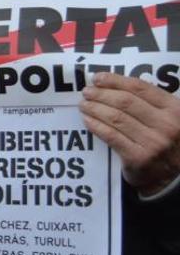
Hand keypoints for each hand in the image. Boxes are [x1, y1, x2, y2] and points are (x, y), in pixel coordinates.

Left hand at [80, 72, 179, 195]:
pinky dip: (96, 125)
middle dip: (101, 94)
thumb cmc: (166, 140)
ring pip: (116, 118)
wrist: (172, 176)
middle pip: (125, 101)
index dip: (115, 81)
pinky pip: (111, 136)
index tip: (98, 78)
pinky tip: (87, 119)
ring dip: (95, 108)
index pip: (140, 88)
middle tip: (86, 91)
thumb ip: (150, 102)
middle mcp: (167, 125)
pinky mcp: (138, 157)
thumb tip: (112, 84)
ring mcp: (153, 142)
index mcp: (175, 109)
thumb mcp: (169, 118)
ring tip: (84, 104)